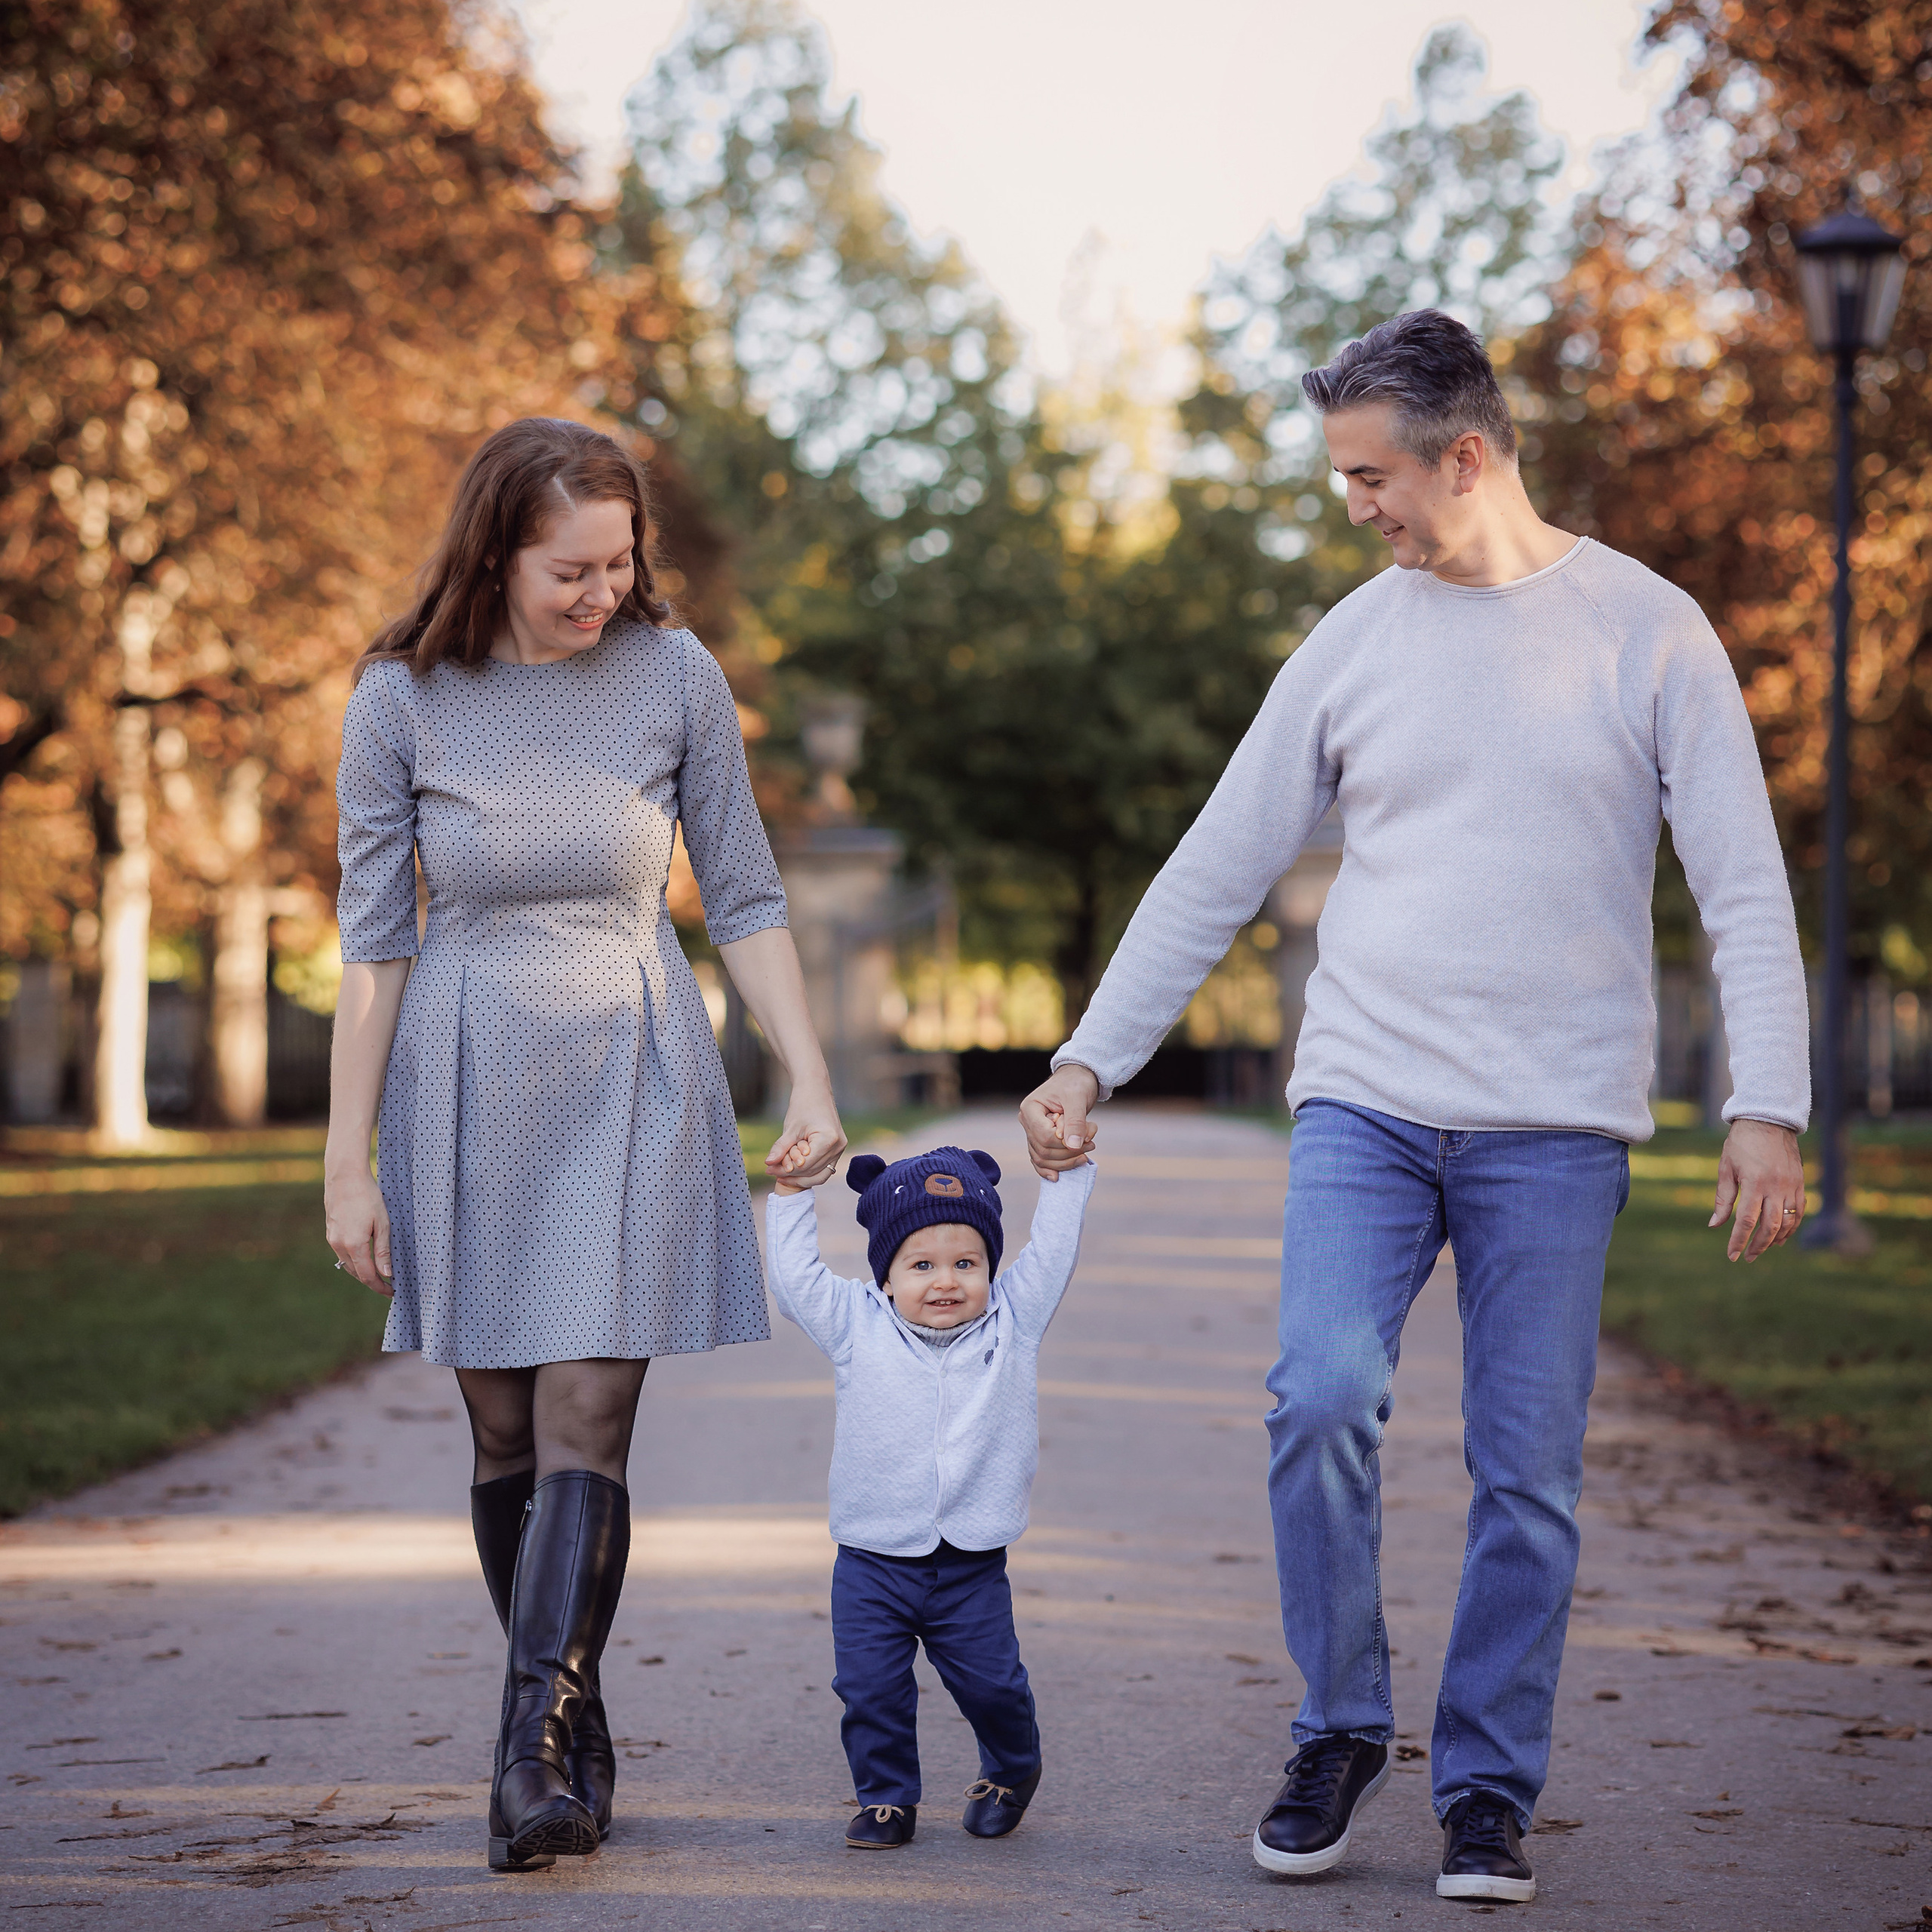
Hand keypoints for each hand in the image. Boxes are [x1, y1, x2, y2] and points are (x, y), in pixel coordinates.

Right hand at [325, 1164, 393, 1295]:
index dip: (380, 1287)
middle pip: (356, 1273)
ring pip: (348, 1265)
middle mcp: (339, 1245)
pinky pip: (342, 1254)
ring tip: (379, 1274)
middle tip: (389, 1285)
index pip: (368, 1276)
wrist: (345, 1177)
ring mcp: (332, 1239)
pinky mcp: (330, 1232)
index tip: (392, 1292)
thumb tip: (386, 1274)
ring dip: (362, 1272)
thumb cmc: (368, 1197)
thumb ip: (383, 1250)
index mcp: (354, 1245)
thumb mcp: (382, 1224)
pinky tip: (365, 1258)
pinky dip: (354, 1261)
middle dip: (372, 1281)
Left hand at [766, 1083, 845, 1188]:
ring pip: (819, 1175)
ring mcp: (840, 1149)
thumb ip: (781, 1148)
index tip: (769, 1170)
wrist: (815, 1090)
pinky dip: (808, 1171)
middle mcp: (838, 1147)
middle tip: (771, 1171)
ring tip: (780, 1172)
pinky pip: (823, 1168)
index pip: (805, 1165)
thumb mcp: (790, 1128)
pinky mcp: (837, 1150)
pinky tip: (792, 1169)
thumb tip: (768, 1164)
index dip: (786, 1170)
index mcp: (828, 1140)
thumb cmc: (804, 1105)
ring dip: (799, 1176)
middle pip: (812, 1172)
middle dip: (791, 1174)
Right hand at [1019, 1063, 1100, 1180]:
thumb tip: (1073, 1146)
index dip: (1066, 1143)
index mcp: (1030, 1109)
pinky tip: (1058, 1176)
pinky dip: (1050, 1168)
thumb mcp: (1078, 1098)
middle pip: (1043, 1151)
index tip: (1088, 1135)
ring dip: (1066, 1161)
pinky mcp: (1040, 1138)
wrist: (1076, 1078)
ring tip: (1087, 1150)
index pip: (1045, 1137)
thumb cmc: (1076, 1084)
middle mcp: (1027, 1122)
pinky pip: (1041, 1159)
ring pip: (1042, 1158)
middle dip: (1069, 1153)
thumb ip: (1075, 1121)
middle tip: (1092, 1143)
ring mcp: (1032, 1132)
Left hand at [1710, 1118, 1804, 1261]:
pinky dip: (1791, 1227)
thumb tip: (1714, 1225)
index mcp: (1754, 1183)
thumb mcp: (1726, 1168)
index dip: (1739, 1241)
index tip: (1732, 1255)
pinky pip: (1799, 1212)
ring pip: (1787, 1223)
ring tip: (1762, 1248)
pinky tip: (1781, 1236)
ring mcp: (1791, 1186)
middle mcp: (1776, 1187)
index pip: (1747, 1221)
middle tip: (1747, 1257)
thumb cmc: (1741, 1143)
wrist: (1768, 1120)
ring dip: (1775, 1240)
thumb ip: (1723, 1198)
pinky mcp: (1800, 1184)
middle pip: (1770, 1226)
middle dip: (1758, 1246)